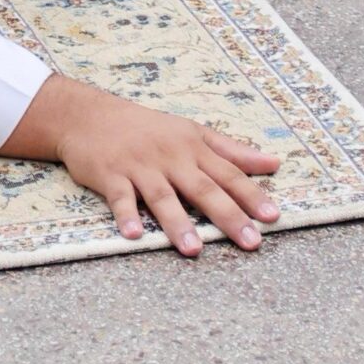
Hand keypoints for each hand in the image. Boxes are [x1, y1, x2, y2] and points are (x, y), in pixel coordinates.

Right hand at [0, 72, 280, 256]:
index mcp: (192, 147)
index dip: (251, 194)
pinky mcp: (110, 175)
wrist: (89, 115)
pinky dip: (126, 215)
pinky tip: (134, 234)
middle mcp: (169, 157)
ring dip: (178, 222)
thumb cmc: (146, 127)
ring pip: (163, 197)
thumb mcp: (192, 132)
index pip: (228, 173)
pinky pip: (119, 198)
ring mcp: (139, 167)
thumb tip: (273, 163)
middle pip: (203, 188)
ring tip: (195, 248)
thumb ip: (232, 150)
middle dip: (227, 215)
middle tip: (250, 241)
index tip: (273, 216)